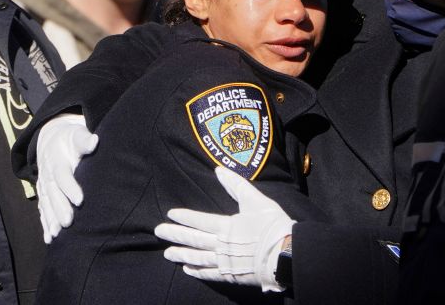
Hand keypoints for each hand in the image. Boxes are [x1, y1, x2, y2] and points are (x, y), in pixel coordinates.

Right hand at [36, 113, 97, 243]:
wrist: (52, 139)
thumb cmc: (71, 138)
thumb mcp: (77, 135)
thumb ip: (85, 140)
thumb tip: (95, 140)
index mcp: (57, 161)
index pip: (62, 175)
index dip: (70, 187)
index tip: (80, 200)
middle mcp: (48, 175)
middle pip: (53, 193)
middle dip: (60, 208)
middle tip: (69, 222)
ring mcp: (44, 185)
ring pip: (46, 204)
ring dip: (51, 219)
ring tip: (58, 234)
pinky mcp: (44, 193)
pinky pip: (43, 209)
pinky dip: (45, 224)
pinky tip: (50, 238)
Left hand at [154, 167, 295, 291]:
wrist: (286, 253)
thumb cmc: (272, 225)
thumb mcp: (256, 200)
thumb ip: (236, 185)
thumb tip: (219, 170)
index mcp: (226, 226)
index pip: (199, 220)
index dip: (184, 217)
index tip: (170, 214)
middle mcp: (221, 244)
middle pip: (193, 239)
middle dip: (175, 235)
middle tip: (158, 232)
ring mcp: (225, 261)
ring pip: (197, 258)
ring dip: (181, 255)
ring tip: (167, 253)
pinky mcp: (231, 275)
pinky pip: (210, 273)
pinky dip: (197, 271)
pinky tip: (187, 269)